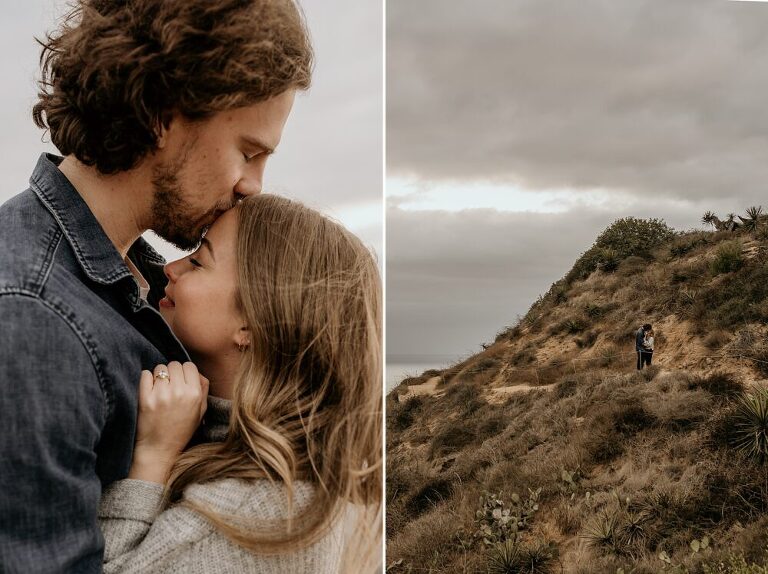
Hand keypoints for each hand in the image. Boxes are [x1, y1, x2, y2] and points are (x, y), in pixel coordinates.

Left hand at [128, 362, 208, 482]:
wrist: (159, 449)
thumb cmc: (181, 430)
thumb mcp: (200, 412)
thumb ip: (203, 389)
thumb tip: (197, 373)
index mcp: (194, 394)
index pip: (189, 366)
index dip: (184, 372)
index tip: (180, 380)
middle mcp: (179, 392)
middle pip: (174, 364)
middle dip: (172, 372)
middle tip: (169, 384)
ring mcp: (161, 395)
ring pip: (159, 368)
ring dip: (159, 375)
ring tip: (159, 389)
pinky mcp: (145, 399)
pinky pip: (145, 374)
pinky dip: (146, 379)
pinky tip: (149, 389)